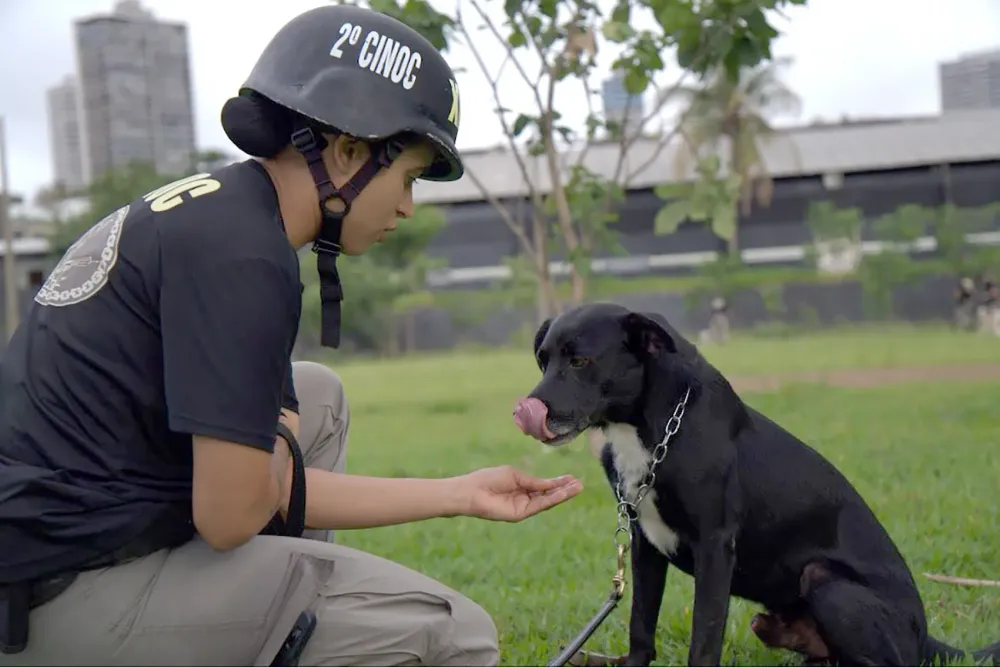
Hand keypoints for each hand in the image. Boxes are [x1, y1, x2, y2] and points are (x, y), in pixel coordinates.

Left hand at [456, 465, 582, 521]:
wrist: (472, 491)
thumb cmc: (489, 479)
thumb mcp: (516, 476)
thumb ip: (534, 482)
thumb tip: (552, 483)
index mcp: (521, 486)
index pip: (543, 485)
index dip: (557, 482)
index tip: (572, 477)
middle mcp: (524, 497)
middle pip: (548, 494)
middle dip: (564, 489)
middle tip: (581, 484)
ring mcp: (523, 507)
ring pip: (547, 501)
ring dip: (562, 495)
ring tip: (578, 488)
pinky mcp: (520, 514)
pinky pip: (539, 506)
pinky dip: (552, 499)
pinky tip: (563, 493)